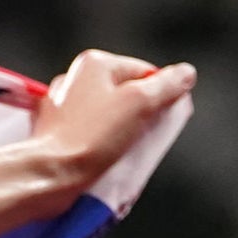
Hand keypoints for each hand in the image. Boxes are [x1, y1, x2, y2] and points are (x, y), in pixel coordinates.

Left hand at [32, 48, 194, 184]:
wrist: (52, 173)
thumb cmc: (94, 136)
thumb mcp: (141, 103)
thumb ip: (167, 85)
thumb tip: (186, 73)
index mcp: (95, 64)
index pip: (146, 73)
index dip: (161, 96)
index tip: (162, 120)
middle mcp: (75, 78)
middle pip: (127, 93)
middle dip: (142, 115)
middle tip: (143, 137)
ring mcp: (62, 105)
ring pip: (110, 115)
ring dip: (124, 132)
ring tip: (124, 149)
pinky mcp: (56, 131)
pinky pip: (92, 132)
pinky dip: (103, 142)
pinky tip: (106, 156)